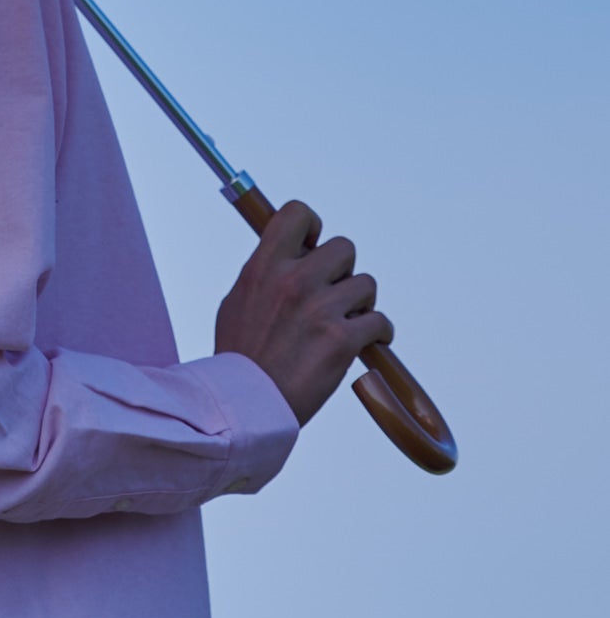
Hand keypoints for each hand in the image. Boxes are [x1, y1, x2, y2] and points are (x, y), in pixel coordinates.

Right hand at [213, 199, 394, 426]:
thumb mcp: (238, 299)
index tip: (311, 246)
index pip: (297, 214)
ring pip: (366, 284)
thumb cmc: (240, 355)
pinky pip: (379, 322)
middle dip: (343, 271)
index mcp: (264, 266)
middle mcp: (293, 280)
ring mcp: (319, 309)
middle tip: (332, 295)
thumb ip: (265, 273)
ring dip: (361, 304)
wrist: (247, 404)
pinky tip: (369, 342)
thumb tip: (288, 254)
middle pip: (343, 247)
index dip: (312, 225)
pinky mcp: (342, 340)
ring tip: (347, 323)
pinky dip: (380, 333)